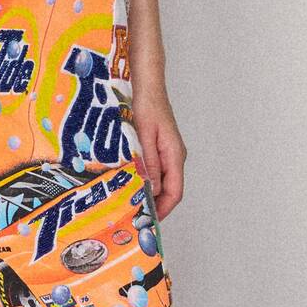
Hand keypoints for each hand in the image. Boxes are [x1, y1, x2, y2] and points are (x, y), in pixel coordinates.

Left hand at [131, 85, 186, 220]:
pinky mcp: (159, 147)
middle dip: (155, 206)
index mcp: (174, 155)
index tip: (149, 222)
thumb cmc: (146, 105)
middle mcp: (174, 156)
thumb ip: (150, 163)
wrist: (147, 84)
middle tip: (135, 217)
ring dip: (149, 194)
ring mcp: (168, 152)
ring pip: (162, 181)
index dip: (163, 210)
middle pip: (169, 190)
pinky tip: (130, 183)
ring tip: (130, 204)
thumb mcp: (144, 136)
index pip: (175, 192)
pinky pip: (155, 170)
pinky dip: (145, 180)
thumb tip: (153, 190)